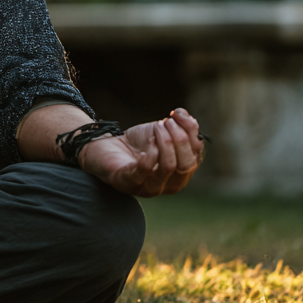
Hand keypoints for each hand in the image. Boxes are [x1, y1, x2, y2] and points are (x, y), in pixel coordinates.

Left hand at [78, 108, 204, 196]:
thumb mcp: (161, 132)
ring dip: (165, 142)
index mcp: (181, 174)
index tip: (177, 114)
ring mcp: (149, 188)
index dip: (190, 132)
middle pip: (186, 164)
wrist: (107, 148)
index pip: (196, 156)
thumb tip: (186, 116)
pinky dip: (150, 152)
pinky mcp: (128, 184)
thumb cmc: (138, 143)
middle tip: (167, 121)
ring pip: (168, 167)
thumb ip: (178, 125)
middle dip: (179, 138)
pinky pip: (144, 171)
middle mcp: (169, 185)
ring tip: (157, 126)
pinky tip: (149, 141)